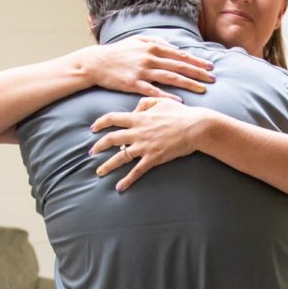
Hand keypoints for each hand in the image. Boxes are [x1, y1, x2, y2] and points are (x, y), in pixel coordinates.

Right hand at [79, 34, 213, 99]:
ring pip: (171, 78)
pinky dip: (167, 96)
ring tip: (203, 89)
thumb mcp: (138, 40)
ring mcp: (142, 71)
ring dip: (189, 84)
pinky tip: (179, 100)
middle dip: (198, 73)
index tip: (210, 67)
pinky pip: (153, 91)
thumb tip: (175, 47)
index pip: (180, 55)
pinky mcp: (133, 83)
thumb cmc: (118, 51)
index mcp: (153, 47)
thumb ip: (157, 42)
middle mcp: (150, 58)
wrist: (95, 62)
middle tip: (213, 79)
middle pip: (179, 66)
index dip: (196, 61)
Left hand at [90, 97, 210, 189]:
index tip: (93, 128)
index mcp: (139, 118)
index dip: (101, 123)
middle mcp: (138, 132)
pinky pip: (137, 171)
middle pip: (111, 139)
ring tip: (99, 172)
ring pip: (120, 157)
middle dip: (98, 146)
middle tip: (91, 152)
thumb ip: (145, 103)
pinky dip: (127, 180)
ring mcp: (144, 146)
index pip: (113, 118)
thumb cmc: (181, 113)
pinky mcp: (153, 158)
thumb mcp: (162, 101)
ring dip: (107, 166)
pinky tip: (119, 187)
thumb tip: (134, 110)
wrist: (196, 127)